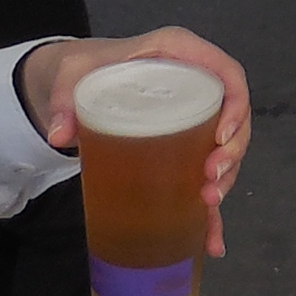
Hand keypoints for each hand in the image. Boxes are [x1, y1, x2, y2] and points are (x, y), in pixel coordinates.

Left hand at [15, 28, 250, 252]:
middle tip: (210, 180)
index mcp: (181, 54)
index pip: (227, 73)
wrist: (77, 79)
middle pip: (234, 117)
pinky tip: (211, 241)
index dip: (237, 104)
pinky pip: (204, 175)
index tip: (221, 137)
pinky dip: (209, 210)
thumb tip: (58, 135)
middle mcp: (196, 84)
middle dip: (232, 153)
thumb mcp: (72, 76)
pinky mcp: (183, 147)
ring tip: (208, 203)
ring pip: (226, 149)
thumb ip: (64, 101)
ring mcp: (193, 118)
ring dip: (226, 180)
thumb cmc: (86, 67)